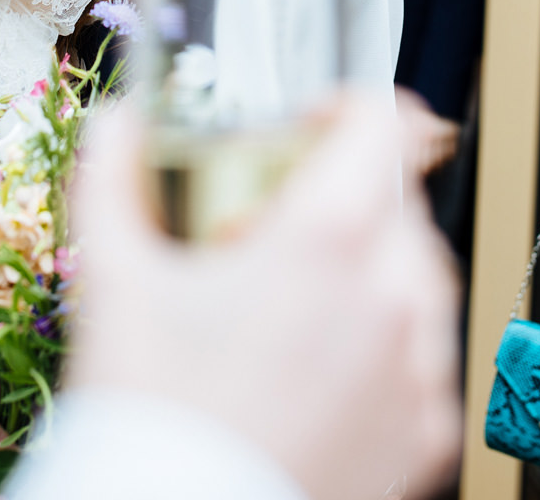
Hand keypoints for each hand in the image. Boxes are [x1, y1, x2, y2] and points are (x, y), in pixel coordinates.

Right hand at [67, 93, 462, 499]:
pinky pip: (424, 359)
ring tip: (294, 303)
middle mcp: (394, 295)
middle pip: (396, 200)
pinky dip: (385, 348)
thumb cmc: (151, 417)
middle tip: (274, 228)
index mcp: (329, 239)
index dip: (345, 106)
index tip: (308, 124)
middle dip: (342, 197)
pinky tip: (317, 367)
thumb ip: (113, 178)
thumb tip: (118, 123)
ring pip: (419, 278)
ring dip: (370, 269)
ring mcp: (419, 368)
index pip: (384, 123)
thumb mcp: (115, 280)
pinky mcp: (426, 432)